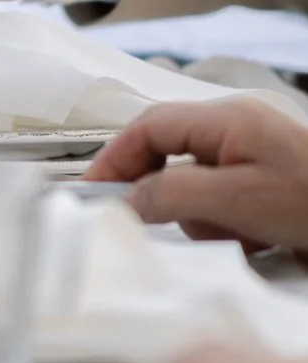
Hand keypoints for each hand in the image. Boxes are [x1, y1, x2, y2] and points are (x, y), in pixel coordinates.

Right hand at [86, 99, 307, 251]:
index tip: (93, 192)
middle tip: (157, 226)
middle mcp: (237, 130)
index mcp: (226, 120)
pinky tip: (259, 242)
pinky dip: (231, 227)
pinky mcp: (268, 186)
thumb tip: (129, 200)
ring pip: (197, 187)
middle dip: (166, 196)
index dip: (115, 158)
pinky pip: (226, 203)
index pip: (149, 128)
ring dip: (206, 219)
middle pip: (170, 156)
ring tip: (239, 237)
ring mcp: (255, 157)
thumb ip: (174, 196)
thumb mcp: (238, 202)